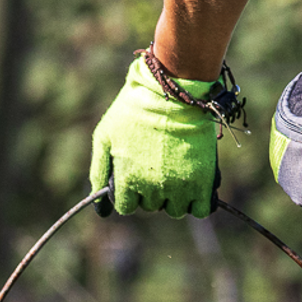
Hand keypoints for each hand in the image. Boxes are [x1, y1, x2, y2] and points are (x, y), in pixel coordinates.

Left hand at [88, 58, 219, 216]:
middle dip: (153, 190)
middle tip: (159, 164)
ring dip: (176, 196)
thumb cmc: (134, 109)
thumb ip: (99, 172)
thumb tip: (101, 209)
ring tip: (178, 171)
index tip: (138, 177)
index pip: (127, 207)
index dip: (131, 193)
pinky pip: (202, 209)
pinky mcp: (203, 180)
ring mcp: (178, 186)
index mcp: (126, 180)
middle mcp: (151, 188)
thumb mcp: (104, 136)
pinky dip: (199, 202)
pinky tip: (196, 186)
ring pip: (176, 209)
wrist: (173, 91)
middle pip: (152, 206)